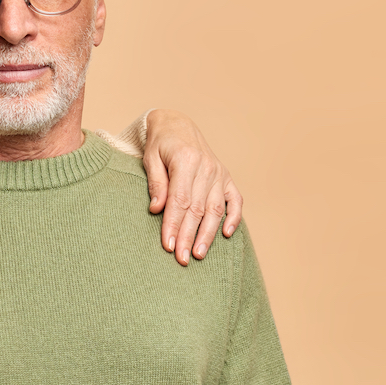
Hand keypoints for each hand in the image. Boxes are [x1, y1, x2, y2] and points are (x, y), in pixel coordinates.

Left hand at [142, 109, 242, 265]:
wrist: (176, 125)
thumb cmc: (159, 144)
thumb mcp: (150, 158)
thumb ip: (156, 183)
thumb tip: (156, 210)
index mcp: (186, 161)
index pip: (180, 200)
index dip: (174, 225)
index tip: (168, 245)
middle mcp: (207, 168)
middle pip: (198, 209)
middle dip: (188, 236)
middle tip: (181, 259)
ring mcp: (219, 173)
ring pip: (216, 209)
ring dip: (208, 234)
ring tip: (198, 254)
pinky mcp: (226, 178)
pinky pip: (235, 200)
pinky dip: (233, 217)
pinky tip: (227, 234)